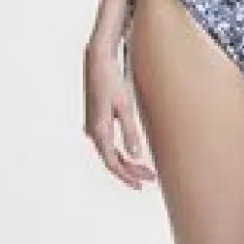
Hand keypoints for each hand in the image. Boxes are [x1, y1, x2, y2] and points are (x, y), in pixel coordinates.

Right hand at [83, 41, 156, 189]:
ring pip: (110, 152)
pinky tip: (133, 152)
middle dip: (130, 171)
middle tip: (150, 178)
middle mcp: (93, 131)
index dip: (127, 176)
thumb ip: (130, 131)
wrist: (98, 59)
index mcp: (98, 130)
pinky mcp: (97, 120)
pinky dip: (121, 151)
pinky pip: (109, 143)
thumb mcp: (125, 106)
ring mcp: (93, 126)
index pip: (112, 163)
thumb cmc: (111, 80)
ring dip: (127, 162)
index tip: (141, 184)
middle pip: (112, 160)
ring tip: (146, 169)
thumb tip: (135, 155)